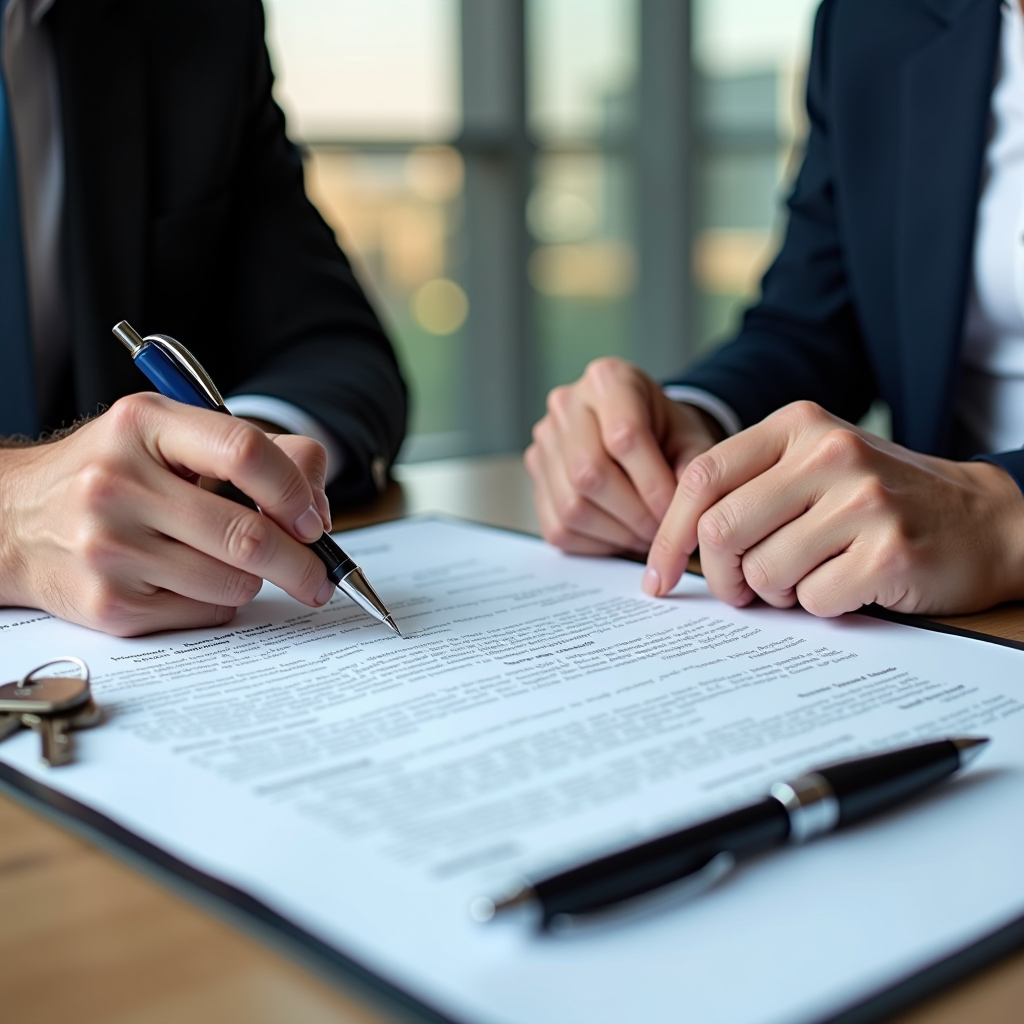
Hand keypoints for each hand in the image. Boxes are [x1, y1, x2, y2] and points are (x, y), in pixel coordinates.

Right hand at [0, 393, 334, 635]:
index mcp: (143, 425)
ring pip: (234, 581)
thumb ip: (255, 452)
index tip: (315, 520)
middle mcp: (118, 483)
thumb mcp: (171, 436)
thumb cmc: (112, 472)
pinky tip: (191, 580)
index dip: (294, 490)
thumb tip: (317, 505)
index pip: (244, 451)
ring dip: (254, 579)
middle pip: (247, 534)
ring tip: (230, 562)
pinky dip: (219, 602)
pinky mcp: (109, 604)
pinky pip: (206, 612)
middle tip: (322, 575)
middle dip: (302, 562)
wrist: (13, 519)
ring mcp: (109, 548)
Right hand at [525, 358, 722, 555]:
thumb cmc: (665, 432)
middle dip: (633, 514)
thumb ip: (693, 467)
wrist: (641, 431)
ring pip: (571, 506)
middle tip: (661, 530)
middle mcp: (567, 405)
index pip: (624, 437)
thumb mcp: (691, 439)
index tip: (675, 511)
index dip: (653, 484)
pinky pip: (558, 527)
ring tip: (644, 534)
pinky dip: (594, 543)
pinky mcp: (535, 478)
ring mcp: (544, 442)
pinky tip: (620, 535)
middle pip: (589, 473)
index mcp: (609, 380)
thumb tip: (683, 509)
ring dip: (615, 533)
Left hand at [643, 401, 1023, 615]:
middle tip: (741, 590)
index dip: (668, 535)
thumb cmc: (879, 500)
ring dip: (776, 593)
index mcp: (796, 426)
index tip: (657, 576)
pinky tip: (848, 585)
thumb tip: (673, 544)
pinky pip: (812, 600)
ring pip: (763, 573)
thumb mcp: (813, 468)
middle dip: (721, 576)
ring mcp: (862, 500)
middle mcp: (828, 453)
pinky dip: (820, 606)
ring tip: (810, 577)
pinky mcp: (889, 551)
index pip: (700, 478)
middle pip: (721, 530)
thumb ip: (747, 489)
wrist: (985, 520)